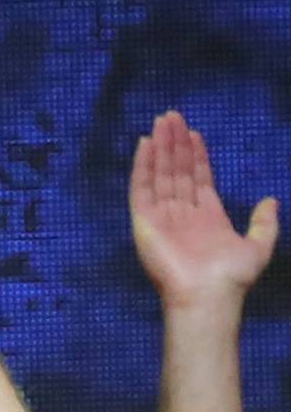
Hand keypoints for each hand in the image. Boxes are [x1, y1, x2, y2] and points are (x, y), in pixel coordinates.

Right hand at [131, 111, 277, 314]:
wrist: (205, 295)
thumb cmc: (230, 275)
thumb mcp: (258, 248)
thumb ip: (265, 223)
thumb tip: (271, 199)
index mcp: (207, 216)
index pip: (198, 178)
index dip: (196, 155)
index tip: (194, 132)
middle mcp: (182, 211)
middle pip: (177, 170)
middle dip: (175, 143)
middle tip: (172, 116)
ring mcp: (161, 214)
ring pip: (160, 173)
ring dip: (160, 147)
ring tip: (161, 121)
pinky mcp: (144, 219)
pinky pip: (141, 187)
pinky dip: (142, 165)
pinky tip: (145, 145)